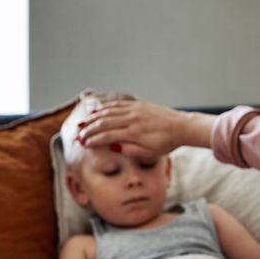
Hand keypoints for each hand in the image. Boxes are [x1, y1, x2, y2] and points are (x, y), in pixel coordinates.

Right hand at [77, 100, 211, 157]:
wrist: (181, 127)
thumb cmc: (166, 143)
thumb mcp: (149, 153)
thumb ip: (130, 150)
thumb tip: (112, 146)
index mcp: (134, 133)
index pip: (107, 135)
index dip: (93, 140)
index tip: (84, 144)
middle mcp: (132, 119)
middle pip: (104, 122)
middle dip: (89, 129)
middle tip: (79, 135)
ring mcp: (135, 110)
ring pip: (108, 112)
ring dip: (93, 117)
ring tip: (82, 123)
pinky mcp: (138, 105)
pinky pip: (117, 104)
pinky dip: (105, 108)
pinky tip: (97, 111)